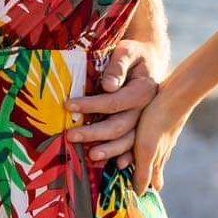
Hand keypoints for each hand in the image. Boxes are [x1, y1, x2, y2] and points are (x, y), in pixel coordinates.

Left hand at [69, 48, 157, 167]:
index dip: (92, 105)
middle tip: (70, 136)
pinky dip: (126, 156)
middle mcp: (146, 108)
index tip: (68, 105)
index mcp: (143, 90)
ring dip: (109, 150)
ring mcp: (145, 120)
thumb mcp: (127, 51)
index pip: (115, 101)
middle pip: (121, 125)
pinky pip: (134, 145)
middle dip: (95, 133)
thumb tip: (108, 86)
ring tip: (90, 156)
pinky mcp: (141, 127)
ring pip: (128, 140)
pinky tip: (116, 166)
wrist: (149, 60)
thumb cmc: (134, 54)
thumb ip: (118, 66)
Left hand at [126, 82, 192, 190]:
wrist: (175, 96)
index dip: (149, 186)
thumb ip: (143, 173)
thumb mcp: (146, 151)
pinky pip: (157, 134)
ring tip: (149, 162)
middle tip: (150, 184)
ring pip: (158, 151)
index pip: (154, 178)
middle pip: (156, 166)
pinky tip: (153, 133)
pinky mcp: (165, 119)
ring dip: (151, 158)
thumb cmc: (157, 124)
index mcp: (158, 159)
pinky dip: (152, 140)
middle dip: (150, 175)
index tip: (145, 195)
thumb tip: (140, 194)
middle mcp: (164, 148)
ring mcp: (166, 134)